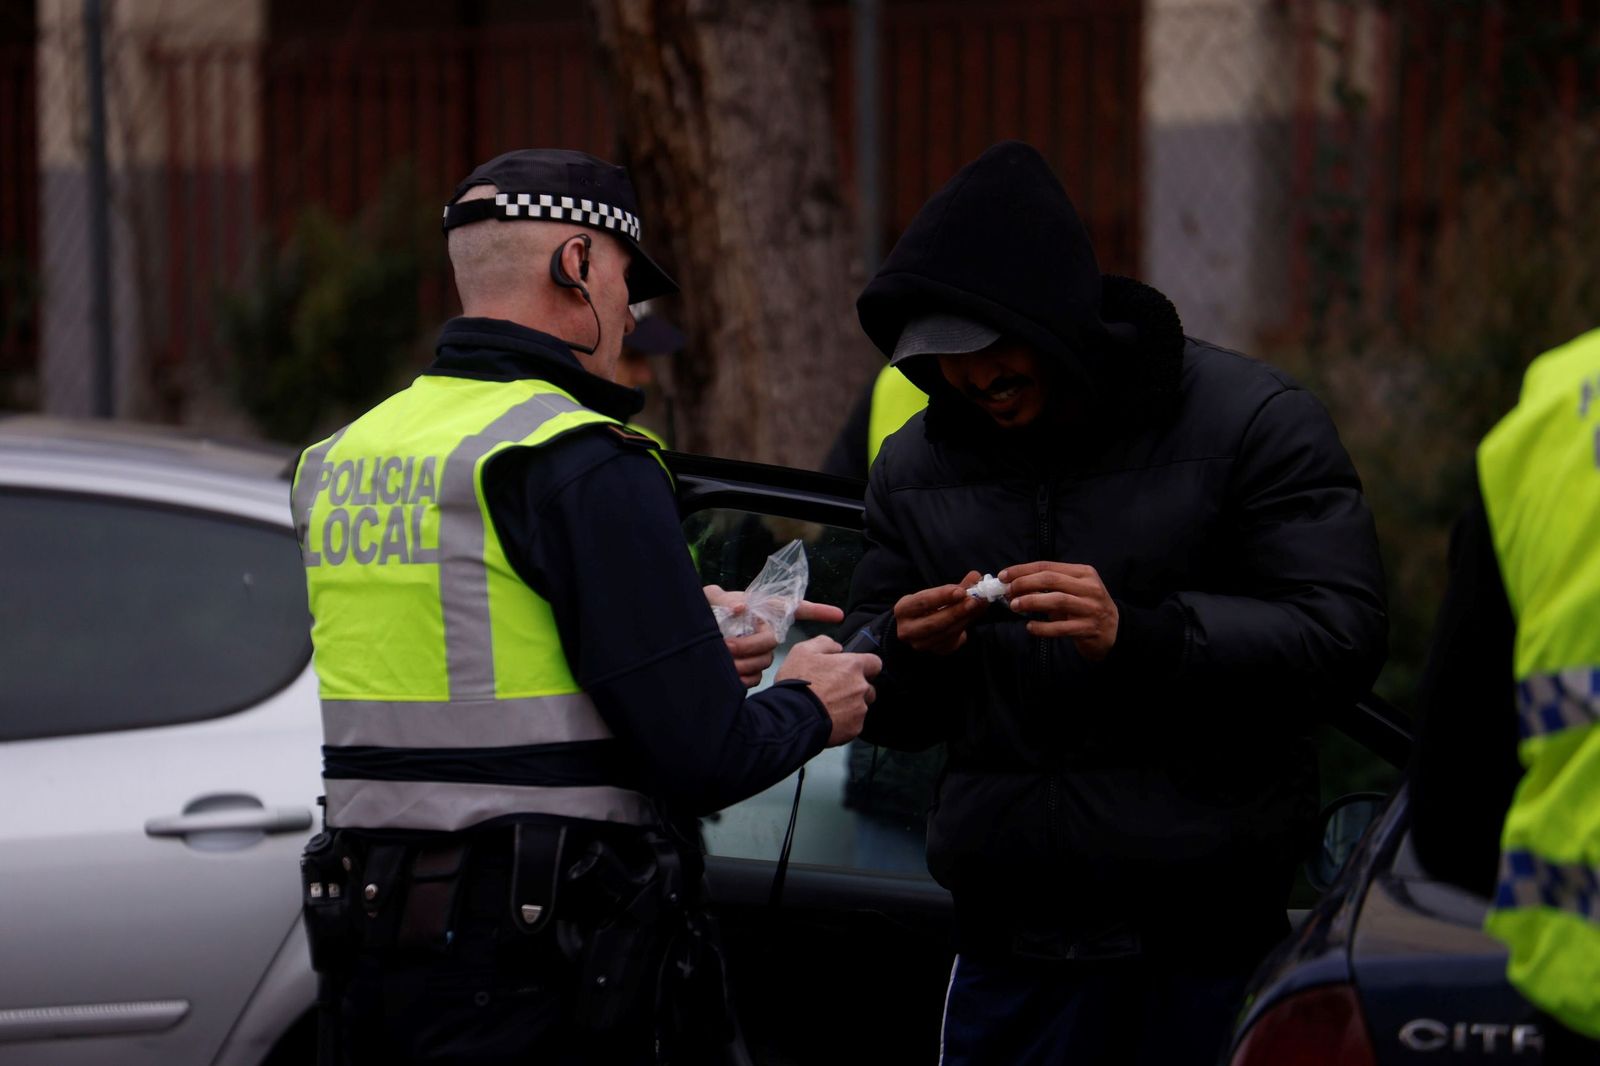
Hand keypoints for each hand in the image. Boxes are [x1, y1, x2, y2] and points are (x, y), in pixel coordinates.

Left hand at [704, 586, 846, 687]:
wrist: (689, 639)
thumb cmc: (702, 614)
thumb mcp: (708, 600)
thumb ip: (721, 599)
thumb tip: (740, 607)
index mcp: (762, 611)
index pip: (796, 608)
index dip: (818, 611)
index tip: (837, 615)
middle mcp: (764, 632)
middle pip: (771, 642)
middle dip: (749, 645)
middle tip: (727, 646)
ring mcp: (758, 653)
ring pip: (762, 662)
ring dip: (740, 662)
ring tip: (720, 657)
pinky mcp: (750, 672)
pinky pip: (754, 679)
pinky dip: (740, 678)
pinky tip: (727, 673)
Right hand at [776, 635, 882, 745]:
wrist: (792, 716)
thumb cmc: (798, 683)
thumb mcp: (803, 651)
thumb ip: (824, 643)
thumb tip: (837, 647)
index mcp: (852, 666)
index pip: (875, 663)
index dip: (866, 666)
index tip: (854, 670)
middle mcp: (861, 687)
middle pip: (868, 687)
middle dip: (856, 689)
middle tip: (835, 692)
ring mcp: (859, 709)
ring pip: (861, 706)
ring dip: (850, 706)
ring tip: (829, 708)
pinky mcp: (855, 728)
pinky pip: (854, 723)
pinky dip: (845, 723)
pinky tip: (829, 720)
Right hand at [892, 571, 986, 653]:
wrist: (920, 626)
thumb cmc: (927, 606)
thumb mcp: (936, 594)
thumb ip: (956, 587)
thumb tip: (975, 576)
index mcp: (903, 610)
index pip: (922, 602)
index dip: (942, 596)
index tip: (961, 591)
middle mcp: (907, 630)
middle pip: (933, 622)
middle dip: (956, 611)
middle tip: (974, 601)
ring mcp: (920, 643)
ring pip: (945, 633)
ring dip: (964, 619)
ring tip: (979, 605)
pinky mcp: (936, 651)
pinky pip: (953, 640)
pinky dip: (965, 626)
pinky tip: (974, 615)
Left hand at [1000, 562, 1119, 660]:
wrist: (1114, 631)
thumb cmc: (1086, 607)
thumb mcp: (1072, 590)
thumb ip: (1048, 586)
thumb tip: (1014, 585)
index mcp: (1084, 573)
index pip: (1048, 566)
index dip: (1023, 570)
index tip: (1004, 576)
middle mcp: (1089, 588)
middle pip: (1051, 580)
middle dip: (1025, 583)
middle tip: (1008, 591)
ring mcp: (1090, 608)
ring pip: (1057, 600)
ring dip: (1032, 602)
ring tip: (1014, 606)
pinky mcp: (1088, 628)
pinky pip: (1061, 627)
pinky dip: (1043, 627)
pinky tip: (1030, 627)